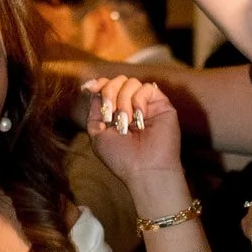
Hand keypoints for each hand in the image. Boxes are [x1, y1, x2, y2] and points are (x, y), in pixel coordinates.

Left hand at [82, 75, 187, 190]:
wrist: (144, 170)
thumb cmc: (121, 158)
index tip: (88, 87)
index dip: (99, 83)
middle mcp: (133, 106)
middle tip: (111, 116)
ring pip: (131, 82)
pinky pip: (147, 88)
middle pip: (118, 80)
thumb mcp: (98, 135)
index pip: (108, 86)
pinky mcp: (162, 105)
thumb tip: (93, 89)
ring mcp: (148, 105)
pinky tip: (139, 118)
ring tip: (126, 122)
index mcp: (117, 112)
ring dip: (123, 102)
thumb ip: (94, 112)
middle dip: (109, 93)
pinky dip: (139, 101)